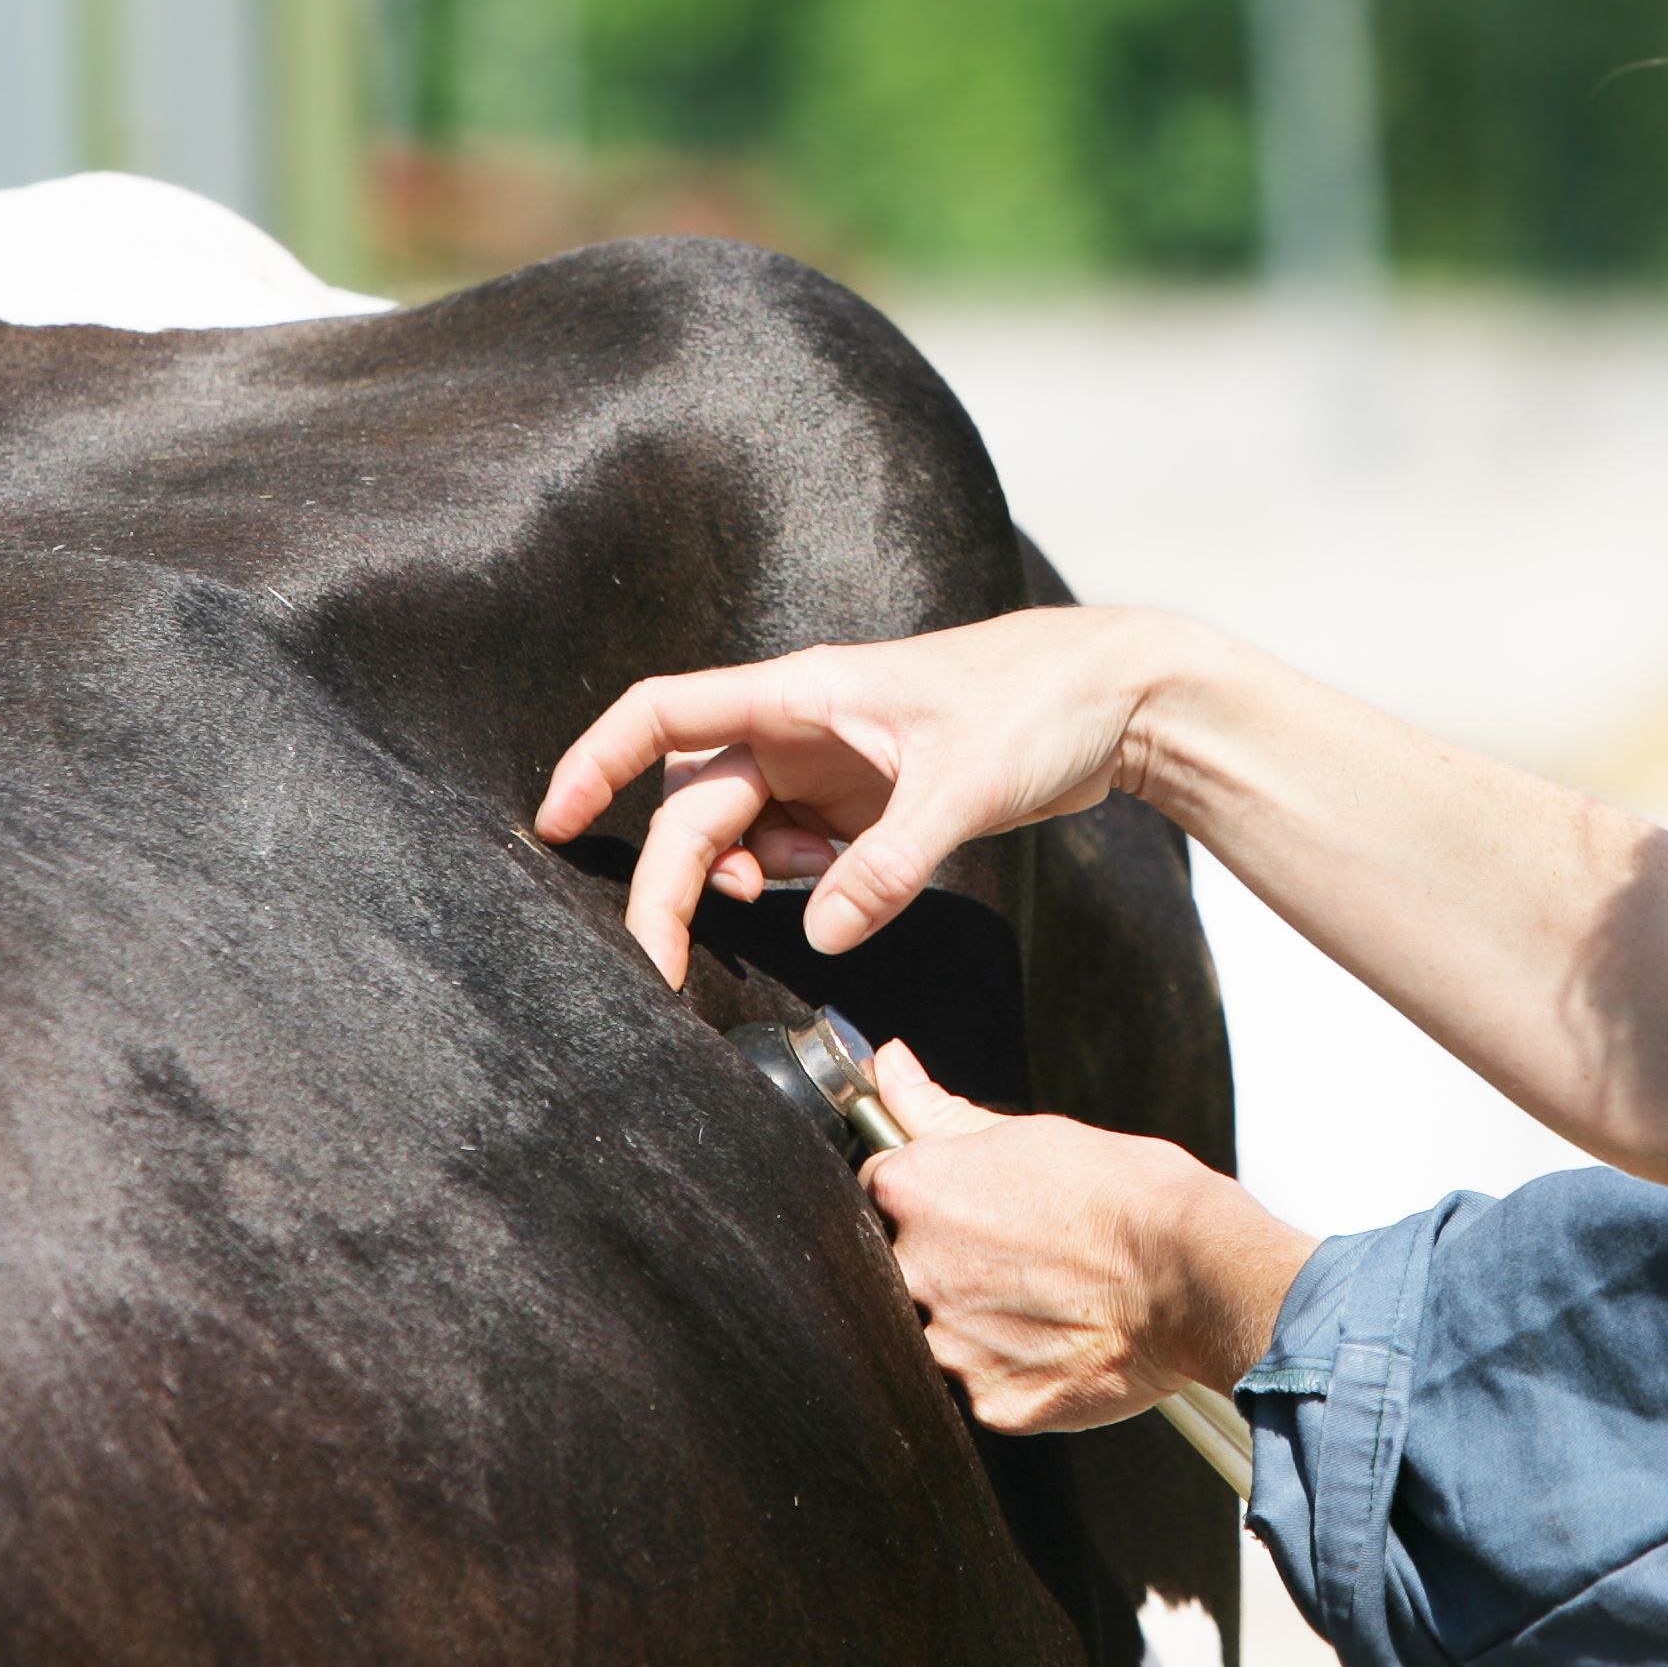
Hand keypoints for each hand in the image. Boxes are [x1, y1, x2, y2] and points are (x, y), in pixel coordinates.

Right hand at [534, 606, 1195, 983]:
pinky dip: (795, 886)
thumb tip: (819, 937)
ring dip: (736, 882)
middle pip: (694, 804)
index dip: (596, 760)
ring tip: (776, 909)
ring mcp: (830, 765)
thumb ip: (890, 865)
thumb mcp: (964, 786)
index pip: (665, 714)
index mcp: (801, 694)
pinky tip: (838, 899)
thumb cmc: (1038, 706)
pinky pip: (795, 852)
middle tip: (661, 972)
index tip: (551, 822)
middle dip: (668, 883)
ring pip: (739, 831)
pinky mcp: (865, 802)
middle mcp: (800, 726)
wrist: (1115, 698)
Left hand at [859, 1044, 1314, 1431]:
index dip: (931, 1193)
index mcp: (916, 1193)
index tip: (971, 1202)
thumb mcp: (1029, 1132)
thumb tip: (889, 1064)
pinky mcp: (992, 1401)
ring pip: (946, 1331)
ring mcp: (953, 1344)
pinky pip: (988, 1383)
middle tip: (1024, 1252)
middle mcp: (918, 1270)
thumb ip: (936, 1109)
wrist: (1194, 1275)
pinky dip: (1019, 1365)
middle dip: (954, 1259)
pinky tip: (1061, 1336)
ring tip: (1050, 1297)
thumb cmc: (1125, 1197)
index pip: (882, 1188)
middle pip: (905, 1265)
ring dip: (984, 1317)